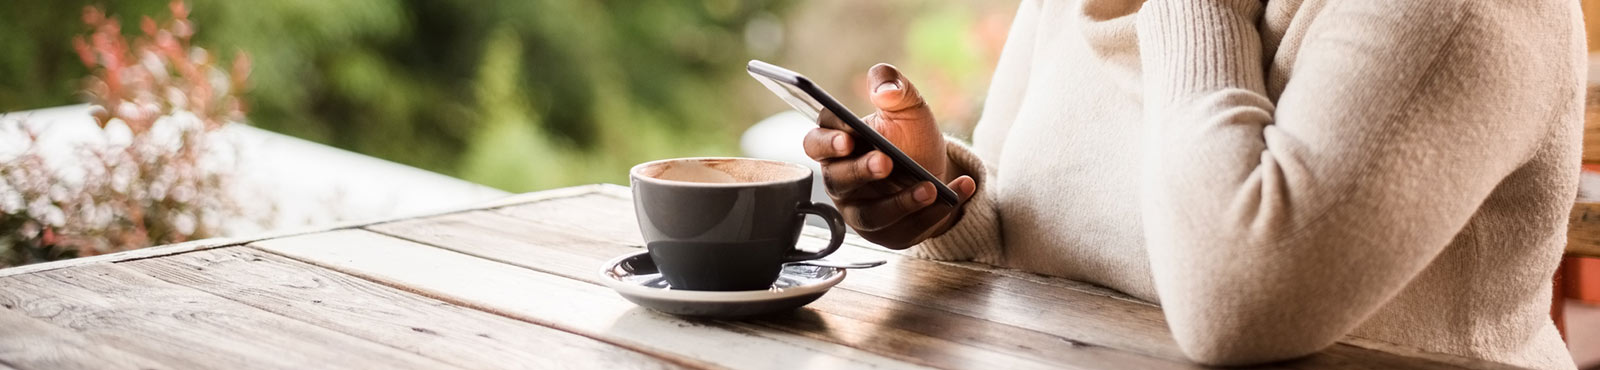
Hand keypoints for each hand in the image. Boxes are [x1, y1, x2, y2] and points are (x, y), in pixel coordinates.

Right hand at [802, 63, 977, 248]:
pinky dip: (932, 214)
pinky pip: (905, 229)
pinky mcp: (886, 234)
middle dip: (861, 171)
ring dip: (900, 203)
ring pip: (871, 215)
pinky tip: (957, 192)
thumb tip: (885, 88)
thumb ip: (893, 84)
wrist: (936, 170)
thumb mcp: (907, 105)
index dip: (827, 143)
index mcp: (837, 145)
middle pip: (838, 181)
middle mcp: (841, 181)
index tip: (847, 139)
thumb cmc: (910, 137)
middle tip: (886, 161)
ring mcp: (861, 211)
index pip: (815, 143)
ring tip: (930, 188)